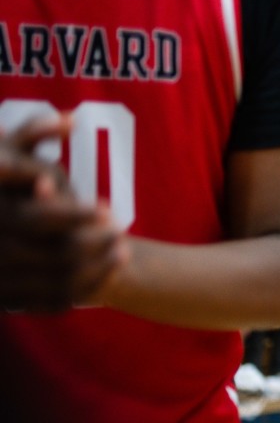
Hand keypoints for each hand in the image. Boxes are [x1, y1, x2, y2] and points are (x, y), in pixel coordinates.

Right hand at [0, 116, 125, 312]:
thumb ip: (35, 132)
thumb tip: (72, 120)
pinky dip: (83, 291)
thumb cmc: (2, 178)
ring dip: (97, 271)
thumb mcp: (8, 150)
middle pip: (53, 256)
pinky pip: (52, 302)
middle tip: (124, 238)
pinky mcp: (7, 301)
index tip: (110, 210)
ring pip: (56, 283)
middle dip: (95, 246)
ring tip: (124, 253)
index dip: (76, 216)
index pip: (38, 221)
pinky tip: (106, 275)